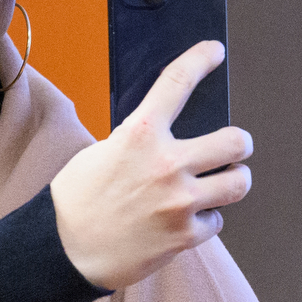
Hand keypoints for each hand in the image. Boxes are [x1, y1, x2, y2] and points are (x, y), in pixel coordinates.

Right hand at [50, 41, 251, 289]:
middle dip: (239, 144)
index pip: (177, 82)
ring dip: (232, 181)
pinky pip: (216, 221)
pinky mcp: (184, 235)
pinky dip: (204, 221)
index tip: (213, 51)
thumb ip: (137, 141)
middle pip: (236, 141)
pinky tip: (185, 221)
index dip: (200, 60)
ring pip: (239, 182)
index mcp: (139, 134)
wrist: (63, 251)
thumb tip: (168, 136)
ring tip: (220, 184)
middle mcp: (166, 164)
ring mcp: (179, 201)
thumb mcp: (99, 154)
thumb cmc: (76, 200)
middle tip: (234, 148)